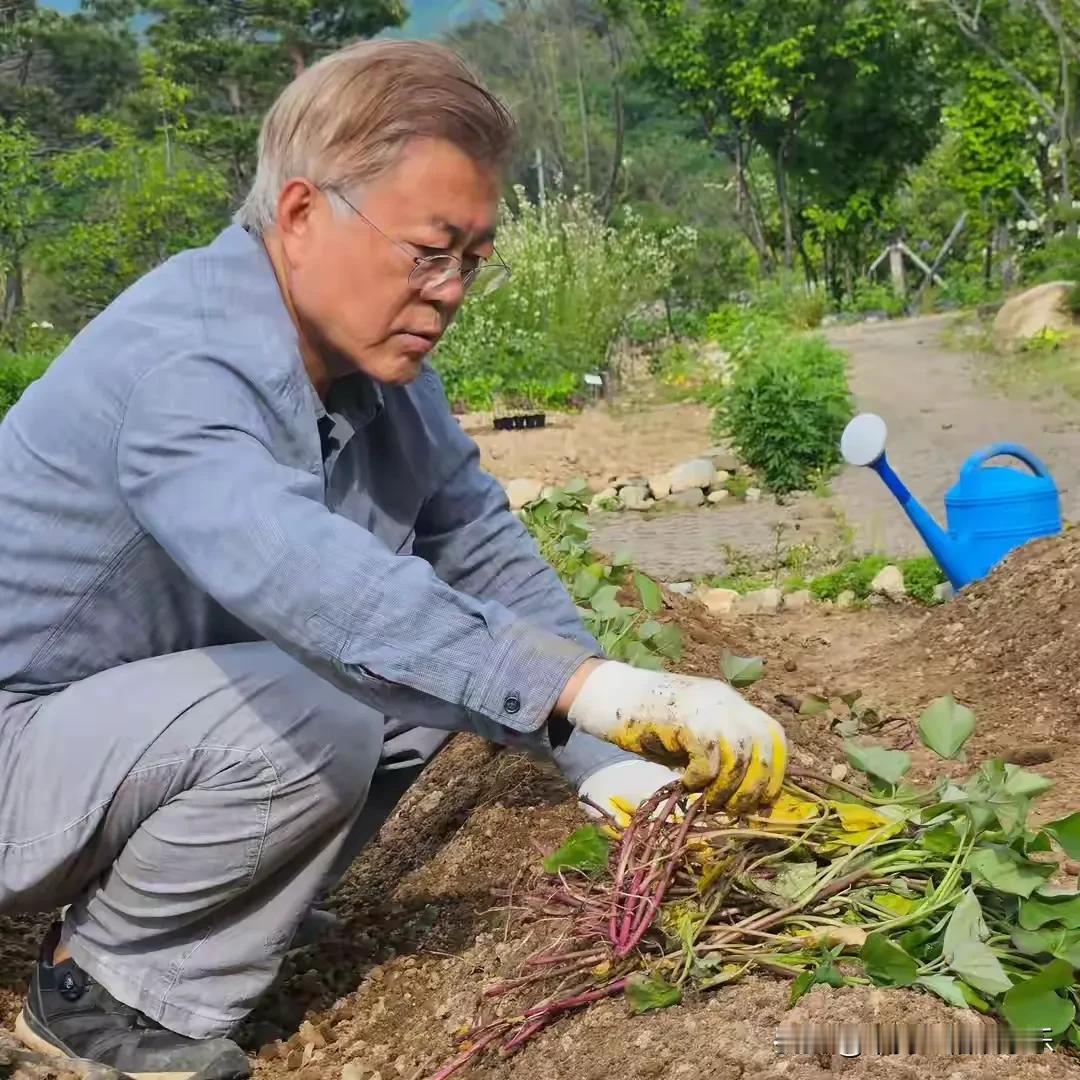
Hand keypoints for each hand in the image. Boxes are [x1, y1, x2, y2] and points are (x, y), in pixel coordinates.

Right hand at [566, 661, 786, 812]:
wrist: (605, 692)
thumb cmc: (646, 719)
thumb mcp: (690, 732)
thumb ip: (716, 749)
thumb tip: (741, 790)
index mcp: (730, 701)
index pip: (773, 734)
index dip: (775, 770)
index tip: (765, 799)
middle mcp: (724, 701)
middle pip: (761, 748)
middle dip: (754, 786)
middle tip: (735, 809)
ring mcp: (704, 708)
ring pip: (738, 757)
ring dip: (726, 789)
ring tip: (708, 801)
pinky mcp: (682, 721)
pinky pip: (707, 761)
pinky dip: (700, 780)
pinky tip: (685, 784)